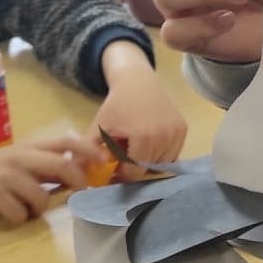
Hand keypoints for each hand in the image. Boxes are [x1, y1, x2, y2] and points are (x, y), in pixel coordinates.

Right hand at [0, 132, 94, 223]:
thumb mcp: (16, 161)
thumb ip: (42, 167)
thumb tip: (76, 178)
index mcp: (28, 147)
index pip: (65, 141)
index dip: (88, 150)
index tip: (103, 162)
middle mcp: (20, 157)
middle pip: (63, 167)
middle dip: (77, 184)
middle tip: (79, 196)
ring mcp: (6, 174)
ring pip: (42, 197)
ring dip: (38, 209)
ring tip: (24, 207)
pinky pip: (20, 213)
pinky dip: (18, 217)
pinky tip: (7, 212)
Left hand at [94, 44, 187, 174]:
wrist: (137, 81)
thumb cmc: (116, 106)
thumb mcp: (99, 128)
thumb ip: (87, 154)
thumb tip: (79, 180)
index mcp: (144, 137)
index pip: (134, 173)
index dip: (121, 174)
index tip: (114, 168)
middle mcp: (165, 136)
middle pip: (148, 170)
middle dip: (134, 169)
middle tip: (124, 159)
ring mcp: (176, 133)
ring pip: (162, 164)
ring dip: (148, 163)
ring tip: (136, 150)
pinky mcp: (183, 130)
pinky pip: (173, 154)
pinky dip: (161, 155)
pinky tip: (148, 145)